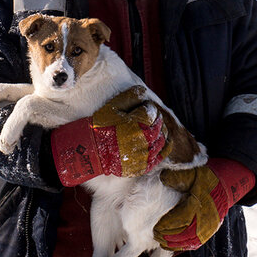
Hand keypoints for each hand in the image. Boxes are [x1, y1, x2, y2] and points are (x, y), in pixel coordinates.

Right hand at [51, 86, 170, 185]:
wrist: (92, 150)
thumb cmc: (101, 127)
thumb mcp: (113, 106)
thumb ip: (130, 96)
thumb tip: (144, 90)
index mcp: (137, 123)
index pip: (152, 112)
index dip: (148, 108)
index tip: (143, 108)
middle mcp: (144, 139)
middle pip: (159, 125)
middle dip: (155, 119)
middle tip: (148, 117)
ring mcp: (144, 154)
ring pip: (162, 140)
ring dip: (161, 132)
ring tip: (155, 128)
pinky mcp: (143, 165)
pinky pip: (161, 156)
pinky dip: (165, 148)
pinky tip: (164, 142)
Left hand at [154, 158, 255, 250]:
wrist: (224, 187)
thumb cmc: (206, 180)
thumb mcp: (192, 173)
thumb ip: (178, 176)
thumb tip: (163, 178)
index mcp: (200, 204)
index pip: (182, 218)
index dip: (168, 224)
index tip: (156, 226)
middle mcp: (206, 218)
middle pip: (185, 233)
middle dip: (168, 236)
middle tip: (155, 234)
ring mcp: (209, 227)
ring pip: (189, 241)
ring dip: (173, 243)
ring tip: (161, 240)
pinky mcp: (209, 232)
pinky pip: (195, 244)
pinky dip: (182, 247)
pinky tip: (171, 245)